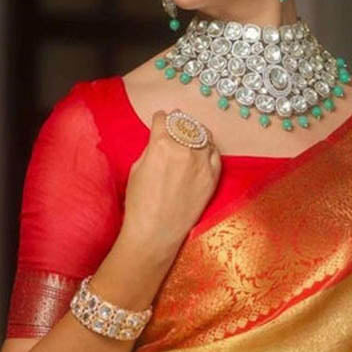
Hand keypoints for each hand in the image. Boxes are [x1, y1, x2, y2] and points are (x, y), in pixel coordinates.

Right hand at [121, 109, 221, 256]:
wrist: (155, 232)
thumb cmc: (139, 203)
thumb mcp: (136, 168)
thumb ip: (151, 148)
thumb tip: (161, 139)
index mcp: (161, 144)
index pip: (163, 120)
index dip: (160, 118)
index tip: (160, 119)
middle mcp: (184, 149)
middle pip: (184, 124)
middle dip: (178, 121)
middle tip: (176, 120)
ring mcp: (201, 163)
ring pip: (203, 135)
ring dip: (196, 131)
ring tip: (191, 132)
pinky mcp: (212, 177)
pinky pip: (215, 153)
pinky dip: (209, 147)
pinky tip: (204, 148)